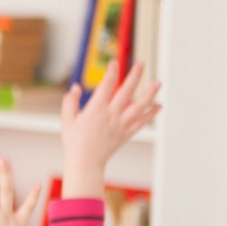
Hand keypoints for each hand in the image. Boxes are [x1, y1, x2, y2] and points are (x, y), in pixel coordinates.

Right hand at [61, 62, 160, 198]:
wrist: (85, 162)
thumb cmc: (74, 142)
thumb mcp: (67, 120)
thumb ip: (70, 102)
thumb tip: (76, 87)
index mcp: (96, 109)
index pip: (107, 85)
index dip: (112, 72)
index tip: (114, 63)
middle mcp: (112, 114)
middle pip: (127, 90)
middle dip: (135, 75)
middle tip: (141, 64)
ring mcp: (121, 124)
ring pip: (140, 105)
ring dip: (150, 93)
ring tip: (158, 82)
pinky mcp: (127, 133)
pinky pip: (142, 121)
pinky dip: (152, 113)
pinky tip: (159, 105)